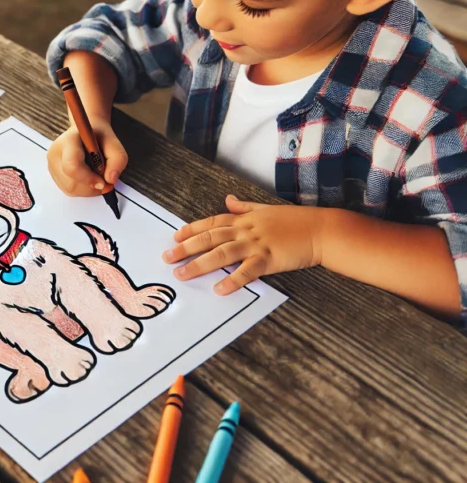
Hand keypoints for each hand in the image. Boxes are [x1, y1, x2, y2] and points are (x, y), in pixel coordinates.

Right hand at [47, 123, 127, 196]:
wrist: (87, 133)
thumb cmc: (99, 138)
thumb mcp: (115, 145)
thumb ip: (117, 161)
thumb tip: (110, 180)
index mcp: (68, 141)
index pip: (72, 166)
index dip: (88, 178)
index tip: (104, 182)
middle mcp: (55, 154)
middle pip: (71, 183)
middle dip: (91, 187)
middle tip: (105, 181)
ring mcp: (52, 165)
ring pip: (70, 189)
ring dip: (88, 190)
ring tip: (97, 177)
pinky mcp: (54, 175)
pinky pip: (68, 190)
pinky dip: (83, 190)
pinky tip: (89, 179)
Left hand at [163, 195, 325, 293]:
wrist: (322, 230)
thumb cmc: (296, 221)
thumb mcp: (266, 209)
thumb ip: (245, 207)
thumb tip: (228, 200)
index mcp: (244, 219)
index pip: (211, 223)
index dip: (191, 229)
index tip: (174, 236)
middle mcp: (245, 230)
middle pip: (209, 238)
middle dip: (185, 248)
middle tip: (167, 257)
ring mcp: (256, 244)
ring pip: (221, 254)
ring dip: (199, 265)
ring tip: (182, 275)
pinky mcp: (269, 259)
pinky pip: (247, 271)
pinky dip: (232, 281)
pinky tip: (219, 290)